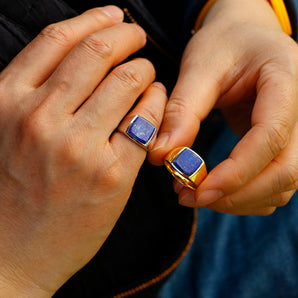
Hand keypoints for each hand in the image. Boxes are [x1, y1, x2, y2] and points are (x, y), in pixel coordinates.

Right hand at [0, 6, 166, 295]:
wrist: (14, 253)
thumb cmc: (10, 194)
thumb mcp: (7, 132)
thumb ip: (38, 95)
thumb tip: (81, 60)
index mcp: (8, 102)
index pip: (59, 39)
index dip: (92, 19)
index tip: (113, 15)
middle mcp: (41, 118)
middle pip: (99, 53)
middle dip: (127, 37)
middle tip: (138, 38)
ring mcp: (79, 147)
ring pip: (129, 80)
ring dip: (145, 70)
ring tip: (147, 75)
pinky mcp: (113, 174)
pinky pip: (146, 120)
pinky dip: (157, 102)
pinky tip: (155, 103)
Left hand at [149, 0, 297, 214]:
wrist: (241, 39)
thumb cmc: (222, 45)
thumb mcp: (199, 68)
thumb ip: (182, 111)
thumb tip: (161, 156)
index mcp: (285, 78)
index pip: (271, 135)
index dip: (237, 171)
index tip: (199, 189)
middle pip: (286, 170)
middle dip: (237, 194)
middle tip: (190, 197)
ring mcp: (295, 129)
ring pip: (283, 183)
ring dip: (240, 199)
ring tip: (197, 194)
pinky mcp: (281, 142)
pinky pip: (275, 183)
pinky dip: (247, 196)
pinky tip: (217, 190)